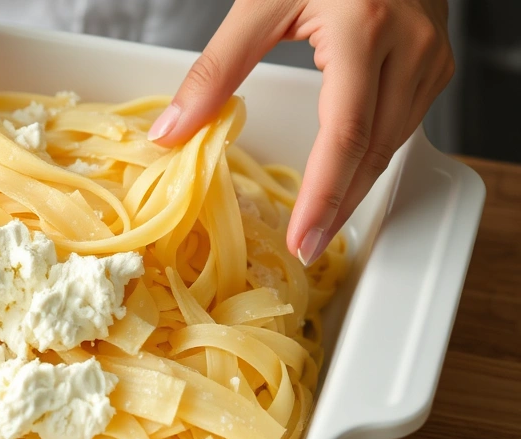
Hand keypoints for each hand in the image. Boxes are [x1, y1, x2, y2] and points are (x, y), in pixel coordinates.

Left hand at [148, 0, 453, 264]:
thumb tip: (171, 131)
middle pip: (372, 151)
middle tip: (307, 248)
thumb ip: (215, 70)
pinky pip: (402, 124)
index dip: (323, 196)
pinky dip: (370, 157)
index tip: (303, 238)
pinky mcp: (433, 61)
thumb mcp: (260, 2)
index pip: (345, 135)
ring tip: (320, 225)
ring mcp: (429, 56)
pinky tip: (345, 178)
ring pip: (392, 143)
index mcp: (363, 31)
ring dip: (355, 188)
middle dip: (338, 207)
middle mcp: (408, 49)